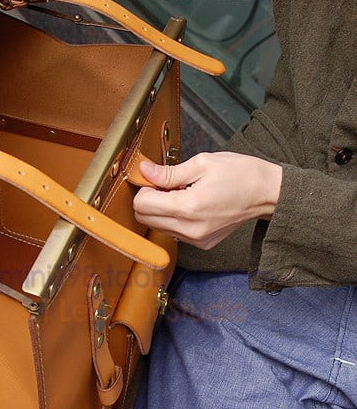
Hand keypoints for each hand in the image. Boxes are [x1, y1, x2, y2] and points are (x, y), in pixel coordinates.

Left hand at [133, 152, 282, 248]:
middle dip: (149, 199)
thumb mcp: (202, 164)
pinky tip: (190, 205)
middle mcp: (189, 229)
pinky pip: (173, 233)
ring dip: (161, 210)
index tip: (156, 177)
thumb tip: (144, 170)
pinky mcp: (201, 244)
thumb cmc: (239, 174)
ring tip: (182, 194)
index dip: (145, 187)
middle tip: (168, 184)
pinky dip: (173, 218)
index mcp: (188, 207)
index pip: (142, 205)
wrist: (266, 193)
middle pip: (144, 219)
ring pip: (156, 227)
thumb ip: (168, 172)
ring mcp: (195, 240)